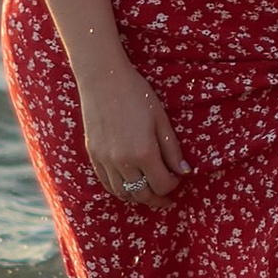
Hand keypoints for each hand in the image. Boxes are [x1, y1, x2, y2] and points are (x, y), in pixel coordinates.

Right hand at [79, 59, 185, 209]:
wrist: (103, 79)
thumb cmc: (137, 94)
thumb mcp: (161, 119)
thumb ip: (172, 148)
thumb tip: (184, 171)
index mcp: (144, 152)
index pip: (162, 184)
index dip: (173, 186)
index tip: (178, 179)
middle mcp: (123, 162)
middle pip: (142, 193)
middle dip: (157, 198)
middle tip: (166, 199)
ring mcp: (105, 160)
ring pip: (123, 192)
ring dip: (138, 197)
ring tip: (149, 194)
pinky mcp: (93, 155)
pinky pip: (106, 183)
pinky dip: (119, 190)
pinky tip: (128, 187)